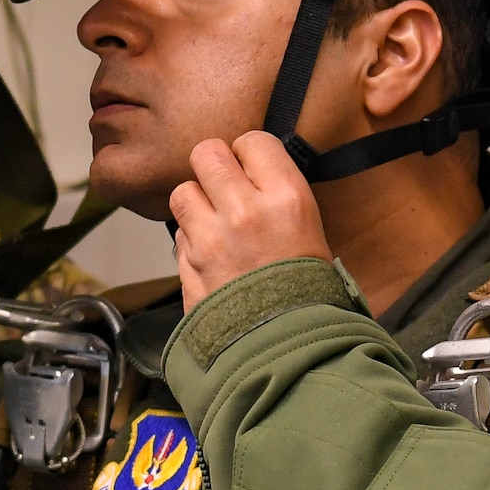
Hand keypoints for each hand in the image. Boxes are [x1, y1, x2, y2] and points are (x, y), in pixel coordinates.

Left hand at [170, 131, 332, 308]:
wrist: (287, 348)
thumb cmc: (308, 291)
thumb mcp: (311, 231)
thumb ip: (276, 195)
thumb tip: (248, 172)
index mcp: (286, 197)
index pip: (253, 141)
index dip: (249, 154)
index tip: (252, 169)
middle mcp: (244, 210)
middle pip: (207, 153)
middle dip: (213, 167)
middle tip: (223, 187)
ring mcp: (210, 238)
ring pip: (182, 191)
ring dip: (195, 203)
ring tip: (213, 223)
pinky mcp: (186, 265)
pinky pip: (178, 234)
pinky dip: (189, 241)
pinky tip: (210, 257)